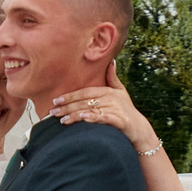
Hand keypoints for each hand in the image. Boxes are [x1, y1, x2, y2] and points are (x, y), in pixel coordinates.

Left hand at [47, 85, 161, 154]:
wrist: (139, 129)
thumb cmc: (127, 110)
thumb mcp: (120, 92)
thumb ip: (112, 78)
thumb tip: (111, 61)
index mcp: (108, 91)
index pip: (85, 92)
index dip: (70, 96)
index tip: (56, 100)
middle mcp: (110, 98)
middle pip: (84, 102)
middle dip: (67, 107)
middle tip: (52, 111)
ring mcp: (115, 109)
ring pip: (91, 110)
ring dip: (75, 115)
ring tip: (62, 120)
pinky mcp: (119, 120)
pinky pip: (104, 118)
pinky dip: (93, 118)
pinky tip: (83, 119)